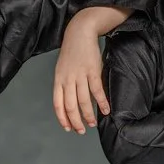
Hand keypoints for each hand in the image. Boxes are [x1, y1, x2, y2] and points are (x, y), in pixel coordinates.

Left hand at [53, 8, 128, 132]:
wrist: (79, 32)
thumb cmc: (72, 51)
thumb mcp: (62, 68)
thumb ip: (65, 84)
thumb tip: (70, 101)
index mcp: (58, 79)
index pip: (58, 104)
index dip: (62, 118)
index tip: (67, 128)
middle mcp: (67, 79)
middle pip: (70, 106)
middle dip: (76, 121)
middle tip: (81, 131)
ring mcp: (80, 75)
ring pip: (83, 101)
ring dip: (88, 115)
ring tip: (93, 124)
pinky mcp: (92, 70)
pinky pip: (97, 91)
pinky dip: (102, 102)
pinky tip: (105, 110)